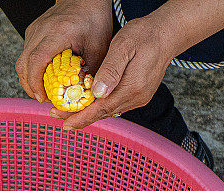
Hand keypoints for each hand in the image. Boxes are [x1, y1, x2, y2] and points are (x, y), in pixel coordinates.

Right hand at [15, 0, 112, 101]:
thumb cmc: (93, 19)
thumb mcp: (98, 48)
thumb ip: (90, 71)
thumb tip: (83, 93)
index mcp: (58, 33)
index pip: (37, 60)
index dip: (36, 82)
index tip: (42, 96)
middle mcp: (41, 30)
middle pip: (23, 64)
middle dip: (29, 86)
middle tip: (42, 98)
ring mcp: (34, 30)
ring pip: (22, 61)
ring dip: (29, 79)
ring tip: (43, 90)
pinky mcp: (32, 32)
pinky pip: (26, 55)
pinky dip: (31, 69)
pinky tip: (43, 75)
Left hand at [51, 16, 177, 128]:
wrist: (168, 34)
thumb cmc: (145, 35)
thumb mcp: (123, 47)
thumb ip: (110, 70)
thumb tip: (97, 93)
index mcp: (132, 88)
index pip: (101, 109)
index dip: (81, 117)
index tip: (64, 123)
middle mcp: (136, 98)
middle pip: (103, 113)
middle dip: (79, 117)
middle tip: (56, 115)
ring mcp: (139, 98)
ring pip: (108, 111)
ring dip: (88, 112)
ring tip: (67, 110)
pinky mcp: (139, 95)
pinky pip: (115, 105)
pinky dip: (100, 106)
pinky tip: (87, 102)